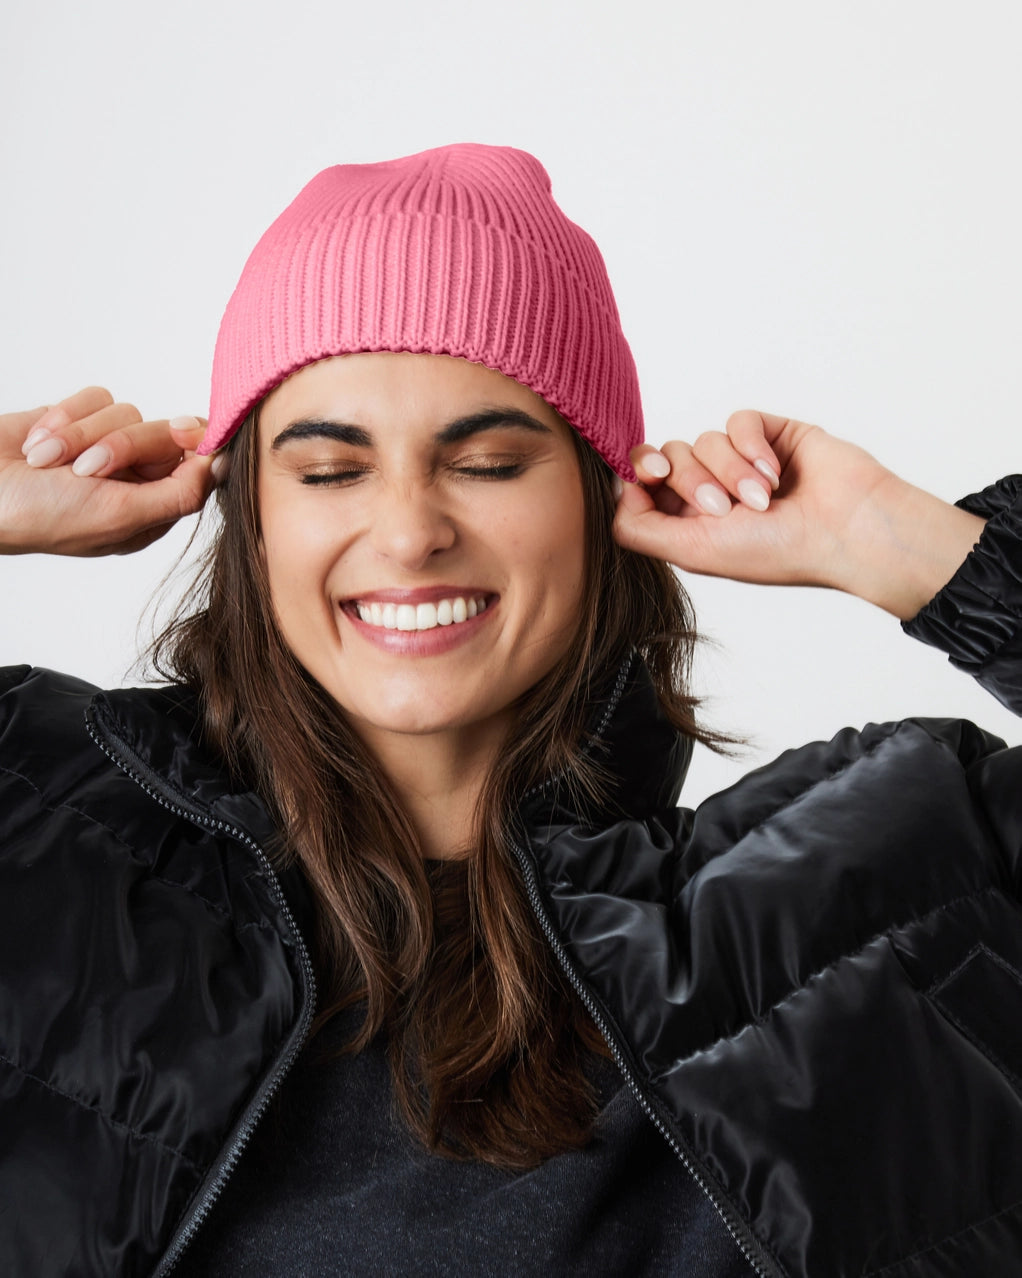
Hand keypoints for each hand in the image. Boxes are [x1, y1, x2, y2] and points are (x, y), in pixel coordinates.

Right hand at [0, 386, 216, 555]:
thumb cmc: (42, 517)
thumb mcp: (120, 515)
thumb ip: (178, 494)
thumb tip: (223, 467)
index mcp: (151, 509)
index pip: (198, 466)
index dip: (195, 443)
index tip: (182, 430)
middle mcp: (134, 478)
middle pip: (165, 434)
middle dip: (121, 444)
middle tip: (87, 469)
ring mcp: (104, 447)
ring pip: (127, 412)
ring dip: (81, 435)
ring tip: (49, 463)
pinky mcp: (78, 420)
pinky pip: (95, 397)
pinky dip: (64, 417)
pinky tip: (38, 445)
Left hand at [613, 410, 985, 619]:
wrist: (846, 531)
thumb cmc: (777, 551)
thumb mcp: (694, 551)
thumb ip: (639, 528)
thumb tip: (615, 490)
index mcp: (689, 523)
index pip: (642, 485)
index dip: (641, 477)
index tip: (653, 480)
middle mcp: (711, 491)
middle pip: (667, 457)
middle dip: (693, 480)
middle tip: (725, 508)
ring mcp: (741, 461)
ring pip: (703, 439)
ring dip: (731, 470)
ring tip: (764, 499)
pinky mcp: (771, 434)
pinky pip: (737, 420)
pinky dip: (751, 445)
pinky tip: (776, 473)